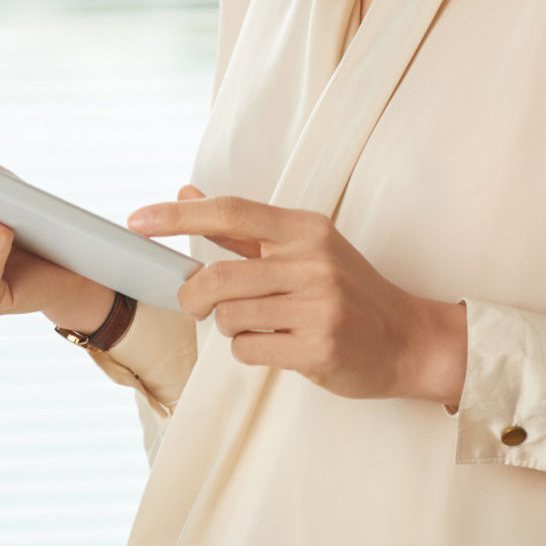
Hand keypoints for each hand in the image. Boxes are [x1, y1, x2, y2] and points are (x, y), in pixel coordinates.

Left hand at [128, 186, 466, 406]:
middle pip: (217, 276)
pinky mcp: (319, 349)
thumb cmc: (349, 290)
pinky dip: (250, 352)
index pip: (230, 211)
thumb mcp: (304, 247)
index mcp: (305, 230)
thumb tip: (186, 194)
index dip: (177, 216)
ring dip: (232, 328)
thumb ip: (242, 227)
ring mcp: (317, 307)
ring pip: (230, 319)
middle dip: (194, 296)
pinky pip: (249, 351)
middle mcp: (312, 263)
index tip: (137, 221)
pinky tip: (278, 347)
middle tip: (197, 304)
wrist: (409, 339)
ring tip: (263, 326)